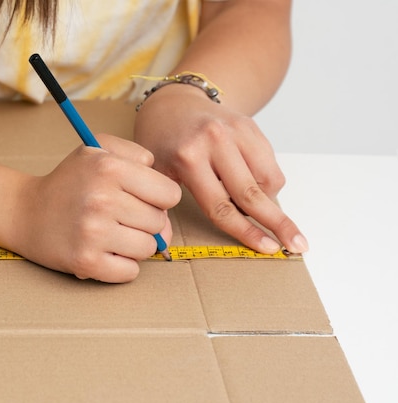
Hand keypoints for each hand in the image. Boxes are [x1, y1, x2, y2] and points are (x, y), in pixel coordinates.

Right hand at [11, 134, 181, 282]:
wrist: (24, 212)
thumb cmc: (69, 182)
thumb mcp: (98, 150)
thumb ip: (137, 154)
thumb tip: (164, 190)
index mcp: (109, 169)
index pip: (169, 194)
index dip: (159, 198)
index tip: (142, 199)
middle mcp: (102, 200)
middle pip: (159, 223)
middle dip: (145, 221)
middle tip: (121, 216)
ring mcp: (93, 233)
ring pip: (148, 248)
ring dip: (135, 244)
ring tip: (112, 233)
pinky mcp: (86, 261)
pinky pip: (130, 272)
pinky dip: (121, 265)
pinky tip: (105, 251)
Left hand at [134, 84, 307, 254]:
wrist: (173, 104)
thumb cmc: (163, 143)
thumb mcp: (154, 174)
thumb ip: (161, 208)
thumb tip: (164, 245)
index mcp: (188, 158)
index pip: (221, 206)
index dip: (245, 231)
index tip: (267, 248)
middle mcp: (215, 141)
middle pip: (252, 193)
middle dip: (277, 223)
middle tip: (297, 244)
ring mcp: (236, 131)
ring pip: (267, 179)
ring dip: (267, 200)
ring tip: (250, 203)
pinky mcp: (251, 126)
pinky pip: (270, 163)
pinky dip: (266, 181)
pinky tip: (248, 182)